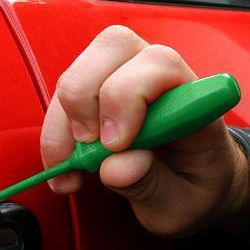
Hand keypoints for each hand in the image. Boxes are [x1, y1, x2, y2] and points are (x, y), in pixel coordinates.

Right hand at [41, 25, 249, 237]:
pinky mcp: (98, 92)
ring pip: (81, 67)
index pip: (162, 64)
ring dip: (64, 120)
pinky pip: (65, 95)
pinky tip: (65, 168)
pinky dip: (55, 132)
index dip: (129, 95)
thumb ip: (151, 185)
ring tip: (72, 171)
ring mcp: (126, 78)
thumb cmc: (194, 189)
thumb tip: (116, 167)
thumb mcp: (181, 204)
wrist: (193, 186)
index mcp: (192, 99)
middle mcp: (158, 76)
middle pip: (115, 45)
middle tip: (88, 148)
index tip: (115, 144)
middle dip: (87, 97)